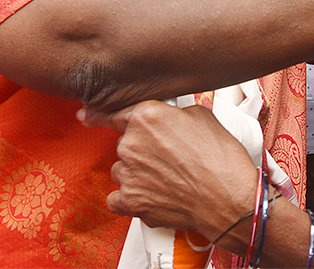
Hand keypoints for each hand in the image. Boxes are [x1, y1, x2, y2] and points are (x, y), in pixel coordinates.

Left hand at [91, 101, 257, 242]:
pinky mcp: (130, 201)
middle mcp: (131, 143)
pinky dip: (131, 198)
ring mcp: (128, 174)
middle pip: (125, 144)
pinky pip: (118, 198)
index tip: (86, 115)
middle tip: (169, 157)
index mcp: (146, 116)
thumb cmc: (220, 158)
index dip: (98, 114)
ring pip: (122, 170)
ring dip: (138, 173)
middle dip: (142, 150)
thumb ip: (171, 113)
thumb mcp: (200, 116)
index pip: (112, 112)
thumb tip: (167, 117)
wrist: (228, 197)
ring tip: (167, 178)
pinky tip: (152, 195)